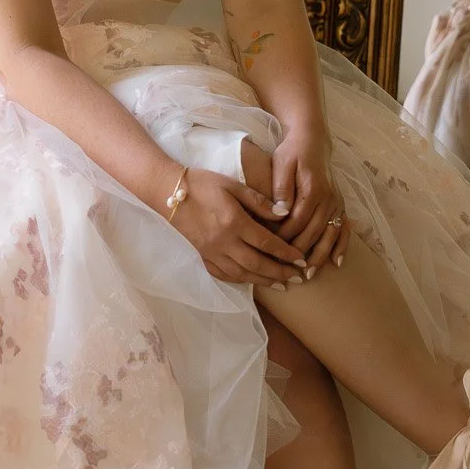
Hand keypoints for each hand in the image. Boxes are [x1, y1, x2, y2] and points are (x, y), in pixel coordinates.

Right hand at [170, 168, 306, 285]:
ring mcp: (212, 252)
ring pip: (242, 274)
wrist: (168, 193)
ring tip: (281, 284)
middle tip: (297, 279)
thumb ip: (259, 202)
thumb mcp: (233, 186)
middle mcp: (224, 242)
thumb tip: (284, 214)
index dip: (286, 254)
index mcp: (234, 222)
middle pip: (257, 264)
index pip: (266, 243)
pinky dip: (241, 280)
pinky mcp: (203, 256)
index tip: (301, 260)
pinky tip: (252, 281)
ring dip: (263, 281)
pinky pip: (225, 275)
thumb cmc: (203, 184)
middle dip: (279, 273)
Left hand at [270, 126, 350, 278]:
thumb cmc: (292, 152)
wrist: (312, 139)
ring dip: (321, 255)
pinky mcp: (339, 204)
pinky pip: (344, 229)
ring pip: (330, 234)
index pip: (298, 220)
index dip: (285, 237)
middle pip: (315, 232)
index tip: (272, 249)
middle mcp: (329, 198)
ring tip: (309, 274)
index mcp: (313, 189)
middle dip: (301, 252)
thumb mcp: (282, 164)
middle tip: (287, 271)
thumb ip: (281, 189)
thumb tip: (280, 212)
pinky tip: (336, 262)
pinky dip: (341, 246)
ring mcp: (336, 202)